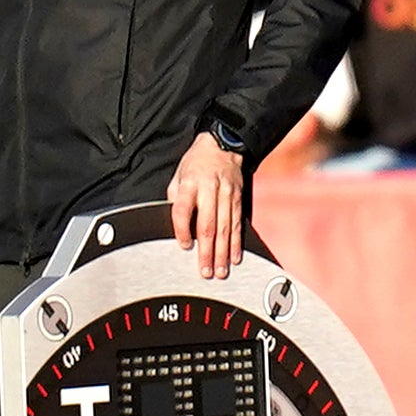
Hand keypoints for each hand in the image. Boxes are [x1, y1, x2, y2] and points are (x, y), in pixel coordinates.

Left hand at [169, 131, 245, 279]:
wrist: (224, 145)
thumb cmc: (196, 162)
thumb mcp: (178, 175)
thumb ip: (175, 199)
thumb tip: (176, 224)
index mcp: (189, 184)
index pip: (183, 210)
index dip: (182, 230)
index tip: (184, 246)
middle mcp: (210, 190)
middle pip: (207, 225)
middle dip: (207, 251)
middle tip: (205, 271)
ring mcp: (227, 195)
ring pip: (225, 228)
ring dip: (223, 252)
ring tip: (221, 270)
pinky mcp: (238, 199)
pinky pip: (237, 224)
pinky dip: (237, 242)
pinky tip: (236, 257)